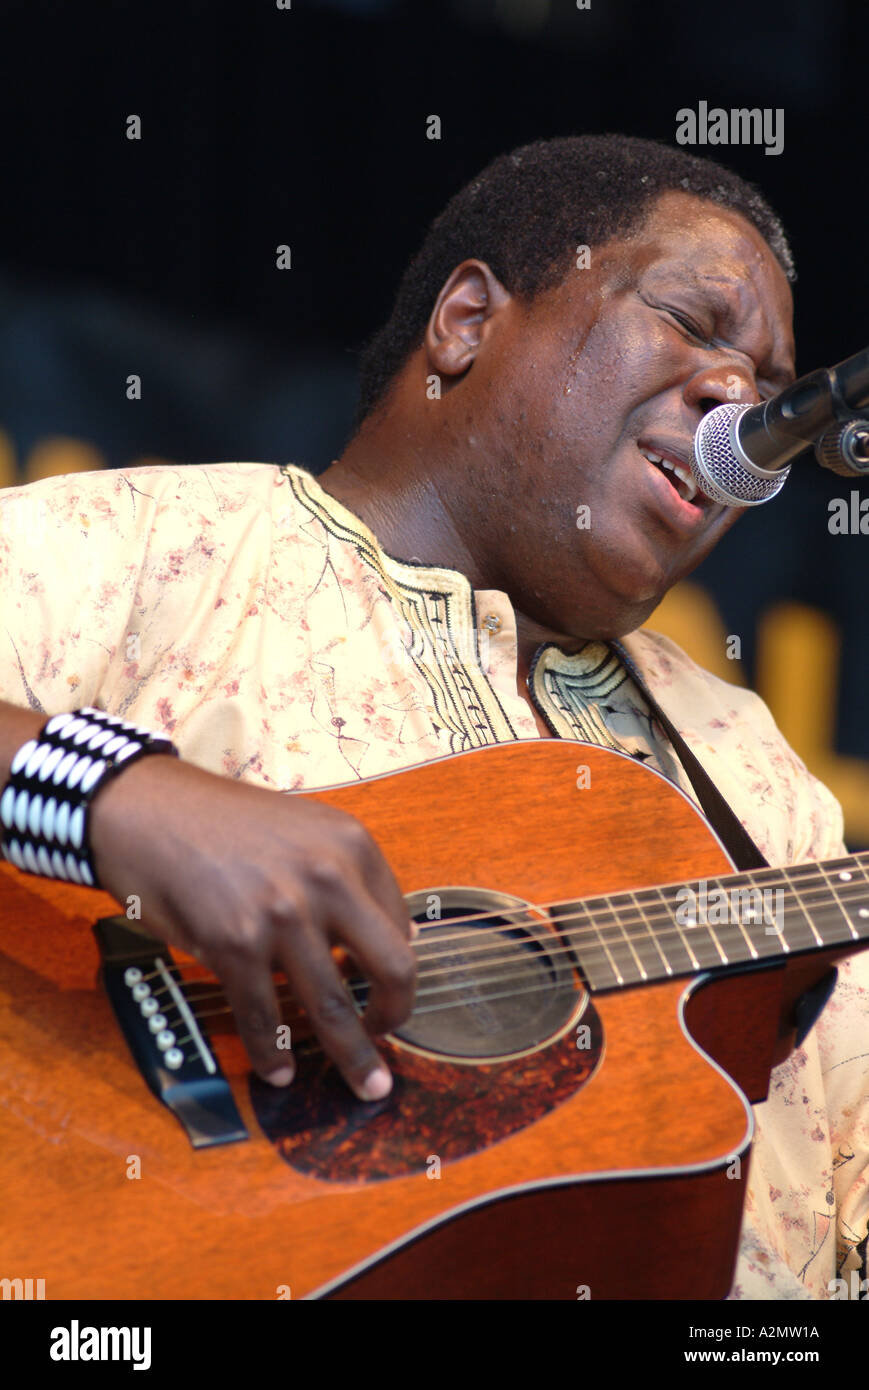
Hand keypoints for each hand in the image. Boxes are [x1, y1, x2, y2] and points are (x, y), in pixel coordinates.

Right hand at [89, 755, 415, 1099]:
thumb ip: (347, 876)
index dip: (397, 963)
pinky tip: (279, 1071)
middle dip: (396, 1015)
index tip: (386, 987)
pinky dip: (273, 1053)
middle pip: (391, 969)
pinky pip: (265, 1017)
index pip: (401, 923)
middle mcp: (327, 879)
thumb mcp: (305, 828)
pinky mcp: (233, 945)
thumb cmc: (224, 821)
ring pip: (332, 1008)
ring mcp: (281, 915)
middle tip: (388, 1037)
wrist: (147, 809)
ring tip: (366, 1085)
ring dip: (352, 1057)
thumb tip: (391, 936)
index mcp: (352, 845)